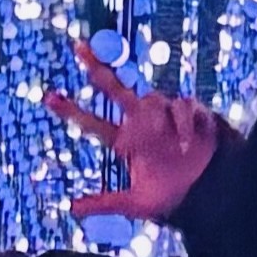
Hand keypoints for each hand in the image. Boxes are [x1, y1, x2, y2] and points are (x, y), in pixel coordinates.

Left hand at [46, 54, 222, 225]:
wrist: (207, 193)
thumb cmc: (171, 195)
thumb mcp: (134, 204)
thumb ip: (105, 203)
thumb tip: (72, 209)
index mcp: (126, 141)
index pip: (94, 123)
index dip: (71, 111)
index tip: (48, 98)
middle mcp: (141, 122)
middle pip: (114, 89)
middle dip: (96, 68)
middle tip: (77, 48)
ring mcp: (164, 114)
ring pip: (152, 98)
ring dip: (156, 116)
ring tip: (168, 142)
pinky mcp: (190, 112)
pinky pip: (183, 107)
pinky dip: (183, 125)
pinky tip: (185, 146)